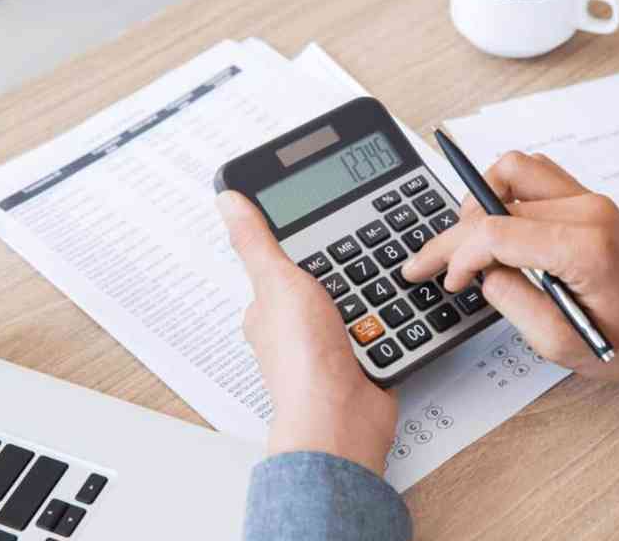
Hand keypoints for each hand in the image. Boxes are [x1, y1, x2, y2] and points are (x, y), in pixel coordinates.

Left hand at [217, 191, 396, 474]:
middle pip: (325, 280)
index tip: (328, 228)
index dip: (308, 244)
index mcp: (267, 308)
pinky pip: (379, 325)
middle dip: (347, 269)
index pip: (285, 262)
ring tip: (380, 282)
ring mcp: (328, 345)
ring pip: (356, 301)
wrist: (343, 416)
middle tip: (362, 255)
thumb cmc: (302, 362)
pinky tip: (391, 310)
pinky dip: (388, 318)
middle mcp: (295, 328)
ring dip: (371, 294)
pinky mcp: (359, 358)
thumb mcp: (278, 282)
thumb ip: (257, 242)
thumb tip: (228, 201)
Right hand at [402, 152, 618, 395]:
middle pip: (496, 198)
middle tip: (429, 261)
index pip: (496, 231)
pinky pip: (534, 175)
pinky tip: (497, 230)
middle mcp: (587, 211)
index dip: (458, 255)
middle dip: (455, 233)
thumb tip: (483, 273)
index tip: (448, 280)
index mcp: (584, 248)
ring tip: (468, 242)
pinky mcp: (588, 199)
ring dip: (481, 200)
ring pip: (514, 169)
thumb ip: (514, 305)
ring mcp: (590, 199)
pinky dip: (504, 195)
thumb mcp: (564, 345)